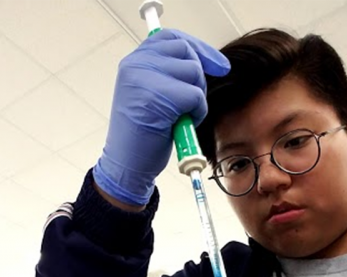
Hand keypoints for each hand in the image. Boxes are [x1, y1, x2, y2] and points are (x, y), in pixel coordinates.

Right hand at [92, 29, 229, 205]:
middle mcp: (136, 65)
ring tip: (180, 117)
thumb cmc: (141, 137)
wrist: (126, 167)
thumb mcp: (149, 95)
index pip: (173, 39)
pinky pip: (196, 95)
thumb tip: (202, 58)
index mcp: (133, 62)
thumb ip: (166, 73)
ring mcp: (145, 79)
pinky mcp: (158, 97)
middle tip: (190, 104)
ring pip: (193, 72)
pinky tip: (181, 125)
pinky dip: (197, 113)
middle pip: (187, 52)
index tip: (219, 66)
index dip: (199, 50)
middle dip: (198, 78)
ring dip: (196, 97)